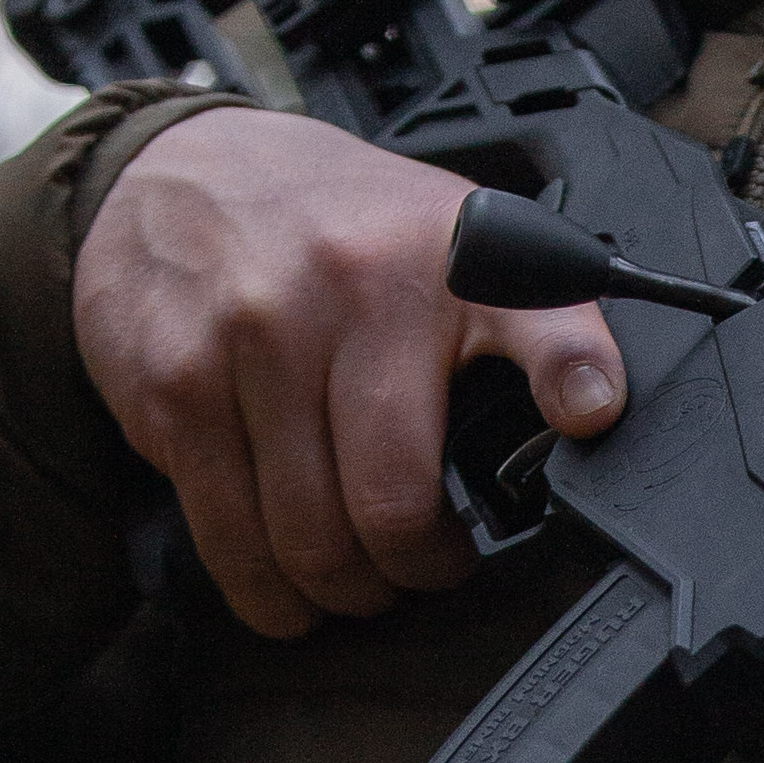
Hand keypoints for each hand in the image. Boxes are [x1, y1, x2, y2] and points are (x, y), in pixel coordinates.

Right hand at [72, 103, 624, 632]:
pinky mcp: (178, 389)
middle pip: (394, 499)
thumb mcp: (447, 232)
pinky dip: (266, 591)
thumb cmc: (332, 226)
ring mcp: (255, 340)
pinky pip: (229, 534)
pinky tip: (288, 592)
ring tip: (359, 581)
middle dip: (418, 568)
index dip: (570, 371)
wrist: (176, 170)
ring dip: (342, 590)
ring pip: (308, 537)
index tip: (587, 412)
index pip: (536, 310)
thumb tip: (582, 421)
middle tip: (428, 565)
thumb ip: (521, 320)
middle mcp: (352, 289)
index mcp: (448, 252)